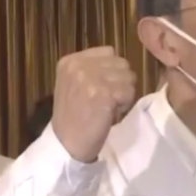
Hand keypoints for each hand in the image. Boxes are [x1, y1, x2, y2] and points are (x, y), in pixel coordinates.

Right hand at [52, 46, 136, 162]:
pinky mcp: (103, 93)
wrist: (66, 142)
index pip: (109, 52)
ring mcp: (91, 78)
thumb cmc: (74, 115)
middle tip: (106, 99)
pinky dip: (125, 104)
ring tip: (107, 106)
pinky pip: (129, 92)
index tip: (102, 87)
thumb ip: (93, 68)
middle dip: (120, 82)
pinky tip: (110, 113)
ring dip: (124, 94)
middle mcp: (78, 65)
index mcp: (70, 60)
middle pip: (122, 64)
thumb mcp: (75, 83)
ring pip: (129, 77)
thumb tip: (120, 62)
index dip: (113, 71)